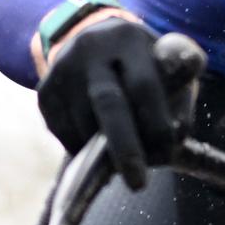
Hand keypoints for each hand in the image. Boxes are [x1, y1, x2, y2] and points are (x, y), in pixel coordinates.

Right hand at [36, 18, 205, 188]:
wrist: (97, 43)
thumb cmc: (146, 66)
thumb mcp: (170, 69)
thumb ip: (180, 101)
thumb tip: (169, 142)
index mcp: (129, 40)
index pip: (144, 85)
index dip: (156, 123)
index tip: (167, 154)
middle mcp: (91, 49)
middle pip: (108, 103)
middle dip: (125, 147)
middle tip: (137, 184)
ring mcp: (62, 69)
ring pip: (84, 125)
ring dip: (106, 151)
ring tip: (123, 156)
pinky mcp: (45, 91)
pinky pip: (64, 133)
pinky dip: (85, 147)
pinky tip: (98, 142)